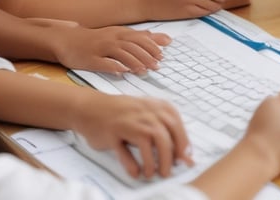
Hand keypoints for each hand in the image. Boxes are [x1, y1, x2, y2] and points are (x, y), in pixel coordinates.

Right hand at [49, 22, 170, 73]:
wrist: (66, 39)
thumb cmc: (96, 39)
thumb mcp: (118, 34)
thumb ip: (140, 37)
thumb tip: (165, 39)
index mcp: (118, 33)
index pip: (139, 38)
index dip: (152, 46)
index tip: (162, 56)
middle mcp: (111, 39)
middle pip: (132, 45)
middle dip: (146, 55)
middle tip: (156, 66)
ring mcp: (100, 48)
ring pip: (120, 53)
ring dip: (133, 61)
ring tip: (143, 71)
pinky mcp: (90, 59)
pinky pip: (103, 63)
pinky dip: (114, 67)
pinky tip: (122, 72)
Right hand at [73, 93, 192, 178]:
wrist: (91, 107)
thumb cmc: (123, 114)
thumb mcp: (147, 116)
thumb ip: (167, 133)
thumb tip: (188, 158)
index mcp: (155, 106)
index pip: (176, 125)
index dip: (182, 145)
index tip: (184, 160)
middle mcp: (142, 112)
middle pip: (163, 136)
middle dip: (168, 158)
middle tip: (167, 172)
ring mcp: (126, 122)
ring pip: (146, 142)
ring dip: (151, 162)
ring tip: (151, 174)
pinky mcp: (111, 133)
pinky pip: (124, 151)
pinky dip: (131, 165)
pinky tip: (136, 173)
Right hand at [141, 0, 226, 19]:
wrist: (148, 1)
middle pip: (216, 1)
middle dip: (218, 1)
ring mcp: (189, 5)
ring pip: (210, 9)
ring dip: (213, 7)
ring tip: (210, 3)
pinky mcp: (186, 14)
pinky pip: (202, 14)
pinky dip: (205, 11)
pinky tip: (202, 7)